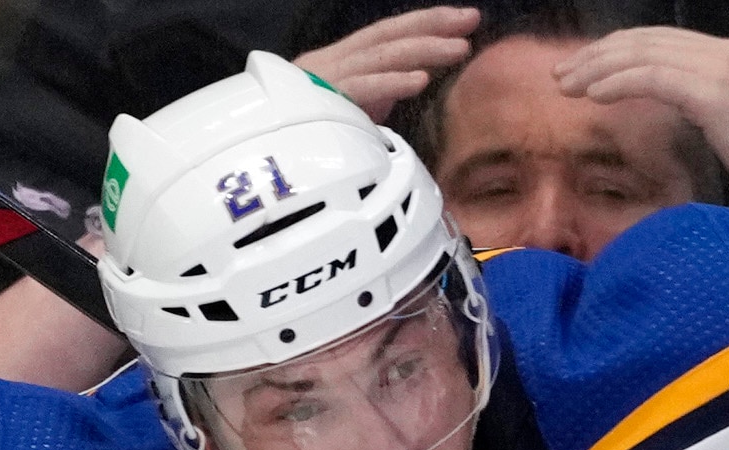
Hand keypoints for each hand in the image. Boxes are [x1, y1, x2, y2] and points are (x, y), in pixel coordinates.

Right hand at [294, 6, 479, 121]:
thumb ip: (378, 92)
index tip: (461, 19)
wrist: (257, 151)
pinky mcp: (322, 102)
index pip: (388, 34)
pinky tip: (420, 81)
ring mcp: (328, 78)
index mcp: (343, 60)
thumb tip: (411, 81)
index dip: (425, 23)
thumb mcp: (348, 106)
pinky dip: (392, 83)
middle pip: (389, 36)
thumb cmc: (302, 134)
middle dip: (433, 26)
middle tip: (470, 20)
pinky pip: (362, 89)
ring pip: (382, 56)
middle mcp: (336, 61)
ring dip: (423, 50)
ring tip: (458, 48)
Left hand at [552, 27, 728, 224]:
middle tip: (562, 74)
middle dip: (600, 54)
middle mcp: (726, 52)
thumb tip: (667, 111)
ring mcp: (722, 68)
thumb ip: (703, 107)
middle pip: (648, 40)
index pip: (663, 41)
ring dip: (599, 68)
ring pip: (645, 54)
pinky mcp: (715, 93)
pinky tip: (594, 95)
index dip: (619, 51)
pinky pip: (654, 78)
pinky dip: (619, 83)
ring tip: (568, 86)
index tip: (585, 70)